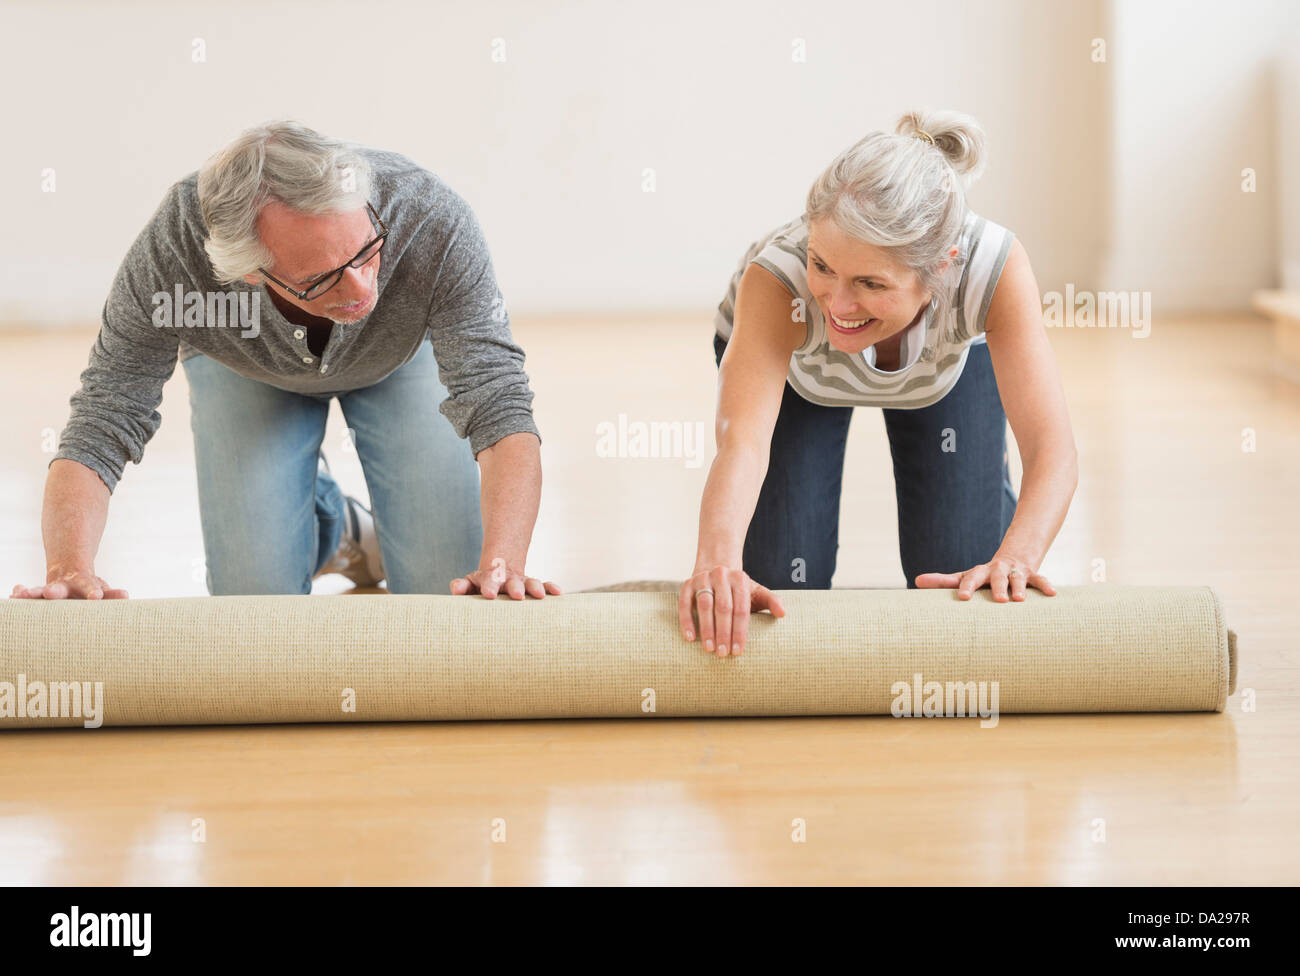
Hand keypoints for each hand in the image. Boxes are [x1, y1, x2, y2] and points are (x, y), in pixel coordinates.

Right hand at [11, 566, 128, 599]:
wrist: (71, 573)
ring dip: (32, 593)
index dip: (93, 592)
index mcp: (85, 587)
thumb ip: (112, 594)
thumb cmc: (90, 589)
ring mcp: (51, 589)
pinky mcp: (39, 593)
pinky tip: (13, 595)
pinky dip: (21, 593)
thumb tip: (126, 595)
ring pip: (40, 590)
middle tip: (50, 593)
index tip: (95, 596)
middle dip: (55, 591)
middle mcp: (67, 587)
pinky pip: (29, 593)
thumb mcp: (102, 590)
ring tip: (20, 593)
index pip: (90, 589)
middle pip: (60, 589)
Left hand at [450, 556, 560, 599]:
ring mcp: (520, 582)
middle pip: (510, 581)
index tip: (490, 595)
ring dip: (534, 587)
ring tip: (539, 595)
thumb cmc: (480, 585)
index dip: (489, 587)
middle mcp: (505, 579)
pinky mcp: (532, 586)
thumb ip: (462, 586)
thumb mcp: (469, 584)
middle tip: (517, 595)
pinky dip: (550, 587)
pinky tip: (557, 592)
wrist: (499, 568)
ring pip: (528, 582)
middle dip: (514, 588)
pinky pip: (543, 585)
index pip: (487, 581)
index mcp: (488, 579)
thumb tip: (456, 588)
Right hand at [678, 564, 785, 656]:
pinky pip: (684, 603)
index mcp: (740, 579)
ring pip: (704, 605)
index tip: (738, 651)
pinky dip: (686, 621)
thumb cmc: (738, 588)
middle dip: (723, 632)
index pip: (741, 609)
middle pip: (723, 607)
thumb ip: (770, 601)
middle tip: (723, 653)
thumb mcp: (756, 592)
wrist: (716, 566)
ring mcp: (702, 579)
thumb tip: (783, 614)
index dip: (739, 631)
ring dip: (706, 628)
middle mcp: (721, 576)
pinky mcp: (687, 584)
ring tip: (708, 649)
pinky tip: (690, 638)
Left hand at [915, 553, 1056, 601]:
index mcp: (979, 572)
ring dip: (1019, 588)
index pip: (971, 578)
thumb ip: (942, 581)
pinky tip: (1053, 594)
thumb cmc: (984, 576)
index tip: (963, 598)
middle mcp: (998, 570)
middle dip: (998, 587)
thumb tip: (916, 581)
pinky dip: (1045, 586)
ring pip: (1018, 579)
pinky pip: (1040, 580)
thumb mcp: (965, 577)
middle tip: (999, 600)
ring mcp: (1016, 572)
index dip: (967, 587)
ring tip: (1020, 601)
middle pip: (997, 577)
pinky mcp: (1032, 576)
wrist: (1014, 557)